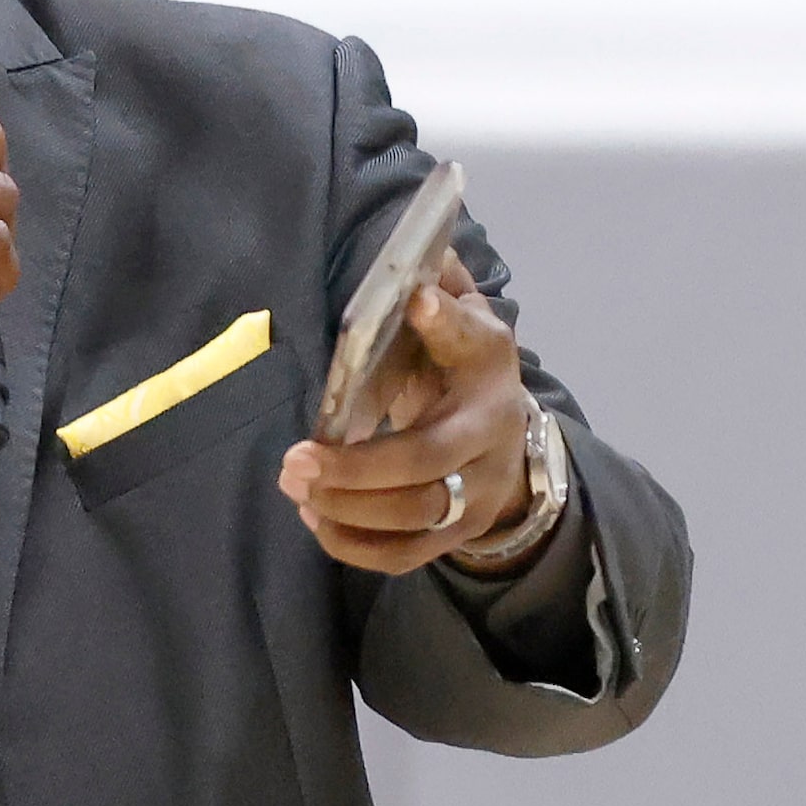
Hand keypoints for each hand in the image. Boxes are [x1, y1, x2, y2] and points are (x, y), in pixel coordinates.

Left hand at [276, 257, 533, 575]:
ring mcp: (479, 489)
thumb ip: (440, 290)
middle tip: (294, 459)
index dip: (444, 322)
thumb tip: (420, 252)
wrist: (510, 439)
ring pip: (415, 513)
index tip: (417, 300)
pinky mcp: (459, 531)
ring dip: (347, 506)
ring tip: (294, 484)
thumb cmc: (462, 367)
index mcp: (487, 362)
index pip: (470, 339)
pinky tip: (315, 518)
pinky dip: (355, 544)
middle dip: (357, 466)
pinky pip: (406, 553)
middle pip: (427, 459)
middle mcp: (490, 430)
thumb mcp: (460, 321)